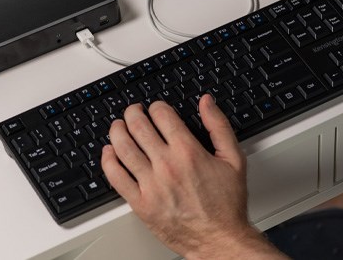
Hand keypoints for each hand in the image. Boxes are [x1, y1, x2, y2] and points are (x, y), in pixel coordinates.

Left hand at [101, 97, 285, 259]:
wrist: (220, 240)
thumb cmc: (227, 204)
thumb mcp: (234, 159)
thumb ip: (219, 126)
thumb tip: (206, 102)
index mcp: (188, 151)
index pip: (161, 115)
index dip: (156, 106)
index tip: (155, 108)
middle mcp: (167, 165)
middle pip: (138, 126)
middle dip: (133, 112)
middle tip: (133, 111)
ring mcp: (151, 185)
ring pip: (123, 148)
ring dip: (117, 131)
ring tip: (118, 126)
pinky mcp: (140, 204)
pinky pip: (116, 177)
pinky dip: (108, 160)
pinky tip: (110, 153)